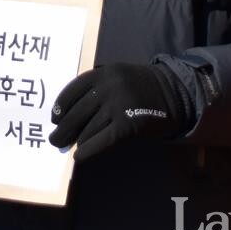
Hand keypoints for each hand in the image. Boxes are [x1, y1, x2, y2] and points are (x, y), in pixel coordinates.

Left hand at [48, 62, 191, 161]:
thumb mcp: (119, 76)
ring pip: (87, 130)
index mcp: (105, 72)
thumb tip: (67, 116)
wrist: (175, 94)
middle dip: (63, 129)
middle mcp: (109, 87)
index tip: (54, 117)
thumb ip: (97, 88)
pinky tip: (80, 157)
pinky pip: (99, 142)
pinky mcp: (127, 125)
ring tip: (73, 146)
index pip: (72, 91)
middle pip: (76, 113)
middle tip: (55, 139)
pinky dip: (87, 152)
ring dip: (77, 141)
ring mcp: (119, 106)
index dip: (60, 107)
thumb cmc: (142, 87)